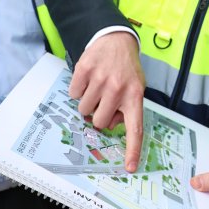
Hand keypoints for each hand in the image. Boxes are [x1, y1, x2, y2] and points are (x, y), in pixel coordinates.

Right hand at [69, 31, 144, 171]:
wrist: (116, 40)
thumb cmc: (126, 70)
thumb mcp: (135, 88)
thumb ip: (126, 109)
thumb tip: (109, 125)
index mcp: (135, 96)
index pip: (135, 128)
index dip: (132, 150)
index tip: (131, 168)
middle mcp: (118, 89)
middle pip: (100, 122)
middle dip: (99, 115)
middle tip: (104, 101)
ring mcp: (100, 79)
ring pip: (84, 109)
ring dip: (88, 102)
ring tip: (97, 87)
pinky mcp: (84, 70)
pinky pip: (73, 93)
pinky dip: (78, 89)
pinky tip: (89, 79)